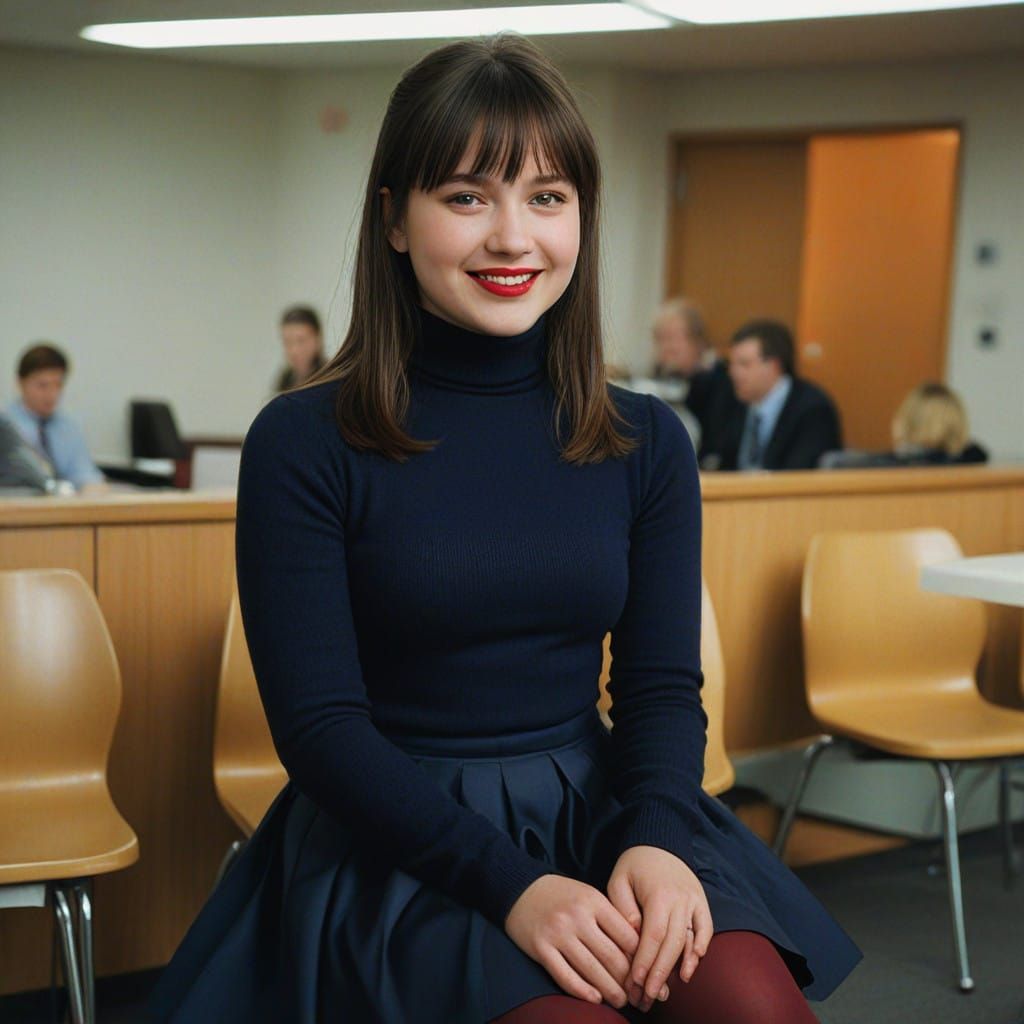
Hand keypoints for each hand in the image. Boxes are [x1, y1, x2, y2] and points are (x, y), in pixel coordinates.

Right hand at [505, 874, 639, 1008]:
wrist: (521, 888)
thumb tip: (637, 950)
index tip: (645, 972)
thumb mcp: (589, 895)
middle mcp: (576, 916)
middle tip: (636, 993)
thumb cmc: (562, 895)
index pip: (626, 935)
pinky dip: (582, 991)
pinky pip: (565, 976)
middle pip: (611, 956)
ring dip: (609, 990)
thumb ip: (610, 917)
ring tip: (620, 1000)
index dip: (639, 958)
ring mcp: (557, 933)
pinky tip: (595, 998)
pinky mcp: (541, 949)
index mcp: (593, 900)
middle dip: (627, 981)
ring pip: (591, 970)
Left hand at [607, 845, 713, 1011]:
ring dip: (678, 968)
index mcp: (658, 894)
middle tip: (648, 996)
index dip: (645, 961)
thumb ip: (623, 907)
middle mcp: (681, 899)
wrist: (660, 841)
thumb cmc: (634, 864)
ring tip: (666, 990)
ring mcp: (694, 901)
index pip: (653, 935)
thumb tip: (633, 935)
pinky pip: (706, 930)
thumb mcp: (619, 880)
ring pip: (690, 940)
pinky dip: (700, 949)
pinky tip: (689, 968)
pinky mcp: (702, 902)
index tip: (635, 981)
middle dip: (659, 973)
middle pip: (672, 944)